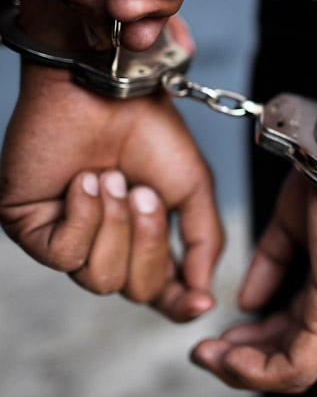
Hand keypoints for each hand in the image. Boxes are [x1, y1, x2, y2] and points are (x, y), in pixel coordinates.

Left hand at [0, 59, 223, 321]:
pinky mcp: (32, 228)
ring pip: (99, 279)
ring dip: (116, 225)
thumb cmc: (149, 130)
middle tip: (145, 193)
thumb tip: (202, 292)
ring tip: (113, 179)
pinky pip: (64, 255)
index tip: (200, 304)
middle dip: (148, 243)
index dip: (180, 304)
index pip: (161, 292)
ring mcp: (69, 238)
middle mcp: (107, 244)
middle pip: (135, 290)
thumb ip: (203, 242)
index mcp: (145, 238)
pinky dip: (84, 216)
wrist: (110, 92)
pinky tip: (85, 181)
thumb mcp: (194, 189)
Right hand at [191, 86, 316, 391]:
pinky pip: (297, 366)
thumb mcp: (290, 228)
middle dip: (242, 360)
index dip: (252, 339)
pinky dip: (258, 371)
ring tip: (208, 355)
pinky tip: (229, 355)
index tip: (218, 334)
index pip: (294, 331)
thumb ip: (270, 264)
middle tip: (205, 351)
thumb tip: (248, 300)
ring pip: (294, 371)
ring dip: (243, 370)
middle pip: (292, 357)